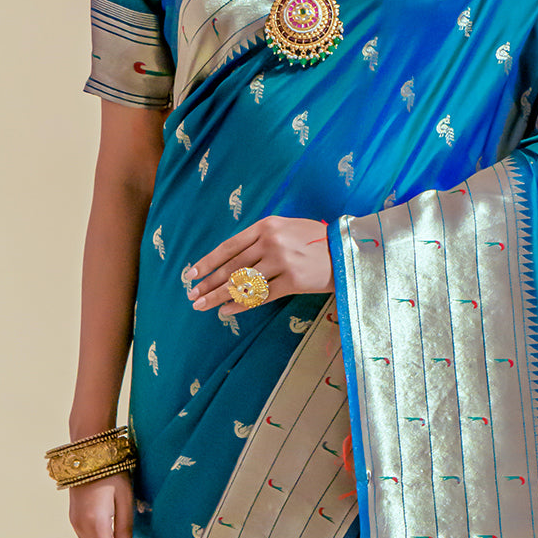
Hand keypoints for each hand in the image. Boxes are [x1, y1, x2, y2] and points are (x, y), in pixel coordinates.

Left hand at [187, 215, 332, 313]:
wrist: (346, 250)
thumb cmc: (314, 240)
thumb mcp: (285, 228)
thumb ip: (260, 238)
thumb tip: (230, 261)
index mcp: (266, 226)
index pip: (228, 247)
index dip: (207, 262)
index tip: (191, 274)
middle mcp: (271, 242)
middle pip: (231, 267)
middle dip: (208, 283)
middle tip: (192, 295)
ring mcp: (282, 262)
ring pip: (243, 283)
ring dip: (219, 296)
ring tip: (203, 305)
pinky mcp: (293, 281)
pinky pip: (261, 296)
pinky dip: (241, 304)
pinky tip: (227, 311)